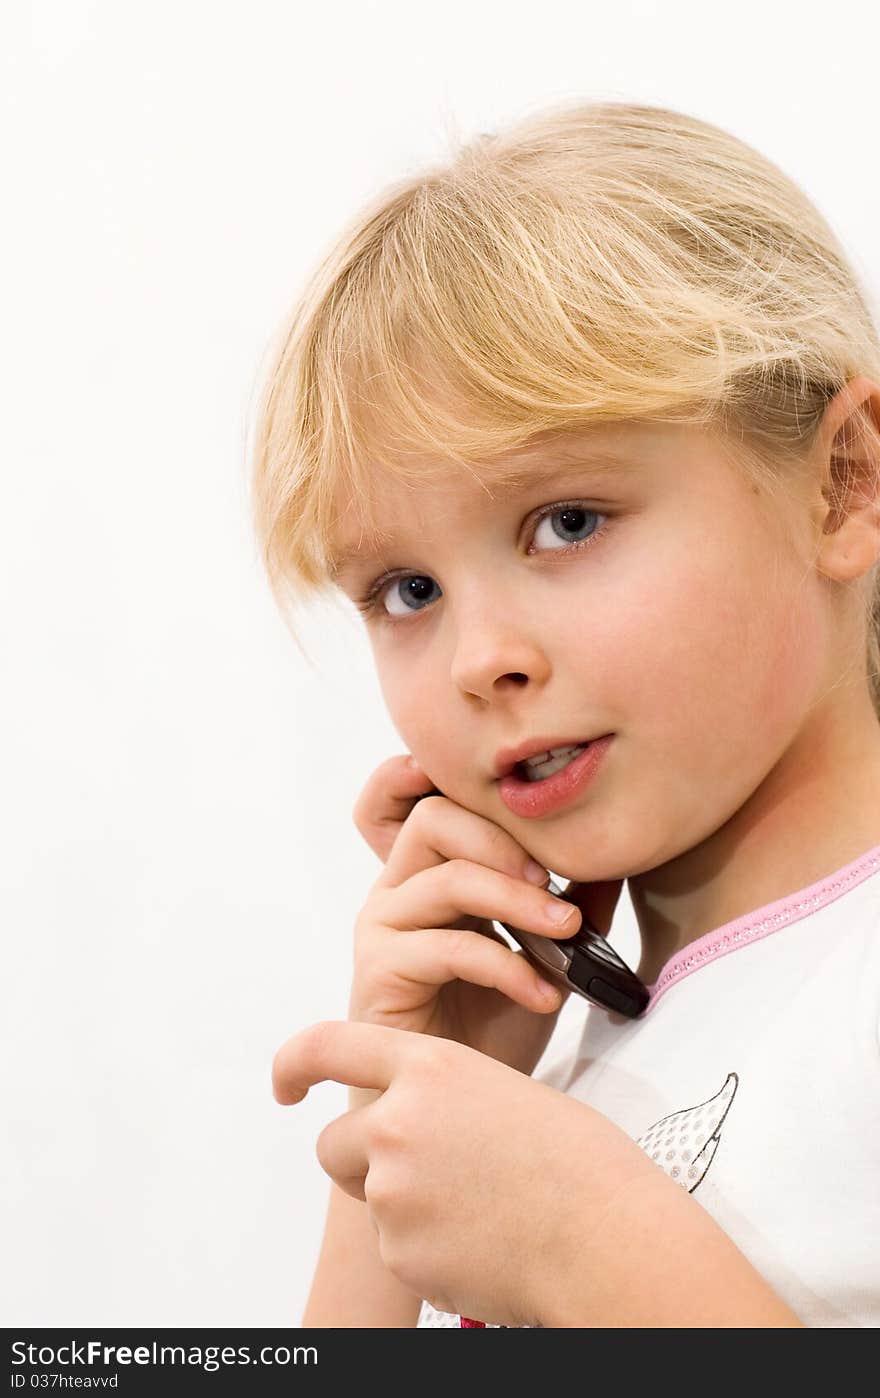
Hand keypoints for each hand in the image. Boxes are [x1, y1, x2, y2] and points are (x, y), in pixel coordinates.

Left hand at [272, 1020, 656, 1327]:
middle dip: (360, 1159)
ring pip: (371, 1198)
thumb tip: (416, 1123)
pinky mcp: (399, 1250)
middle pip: (333, 1142)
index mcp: (431, 1068)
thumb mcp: (505, 1093)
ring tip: (481, 1208)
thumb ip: (444, 1097)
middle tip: (420, 1173)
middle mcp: (398, 1122)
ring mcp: (392, 1189)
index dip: (296, 1062)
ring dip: (407, 1205)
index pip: (330, 1046)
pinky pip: (398, 1247)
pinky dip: (430, 1249)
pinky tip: (483, 1241)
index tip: (286, 1081)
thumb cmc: (577, 1165)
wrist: (605, 1239)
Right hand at [350, 755, 622, 1078]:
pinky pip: (448, 947)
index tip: (503, 790)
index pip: (412, 798)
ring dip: (517, 901)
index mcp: (429, 871)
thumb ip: (571, 900)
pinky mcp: (379, 972)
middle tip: (552, 879)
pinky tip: (543, 994)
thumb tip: (618, 856)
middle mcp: (397, 890)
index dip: (433, 775)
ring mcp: (383, 928)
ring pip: (447, 878)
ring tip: (566, 930)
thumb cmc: (492, 1024)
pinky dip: (507, 966)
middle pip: (434, 819)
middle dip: (503, 839)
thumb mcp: (546, 952)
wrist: (459, 1105)